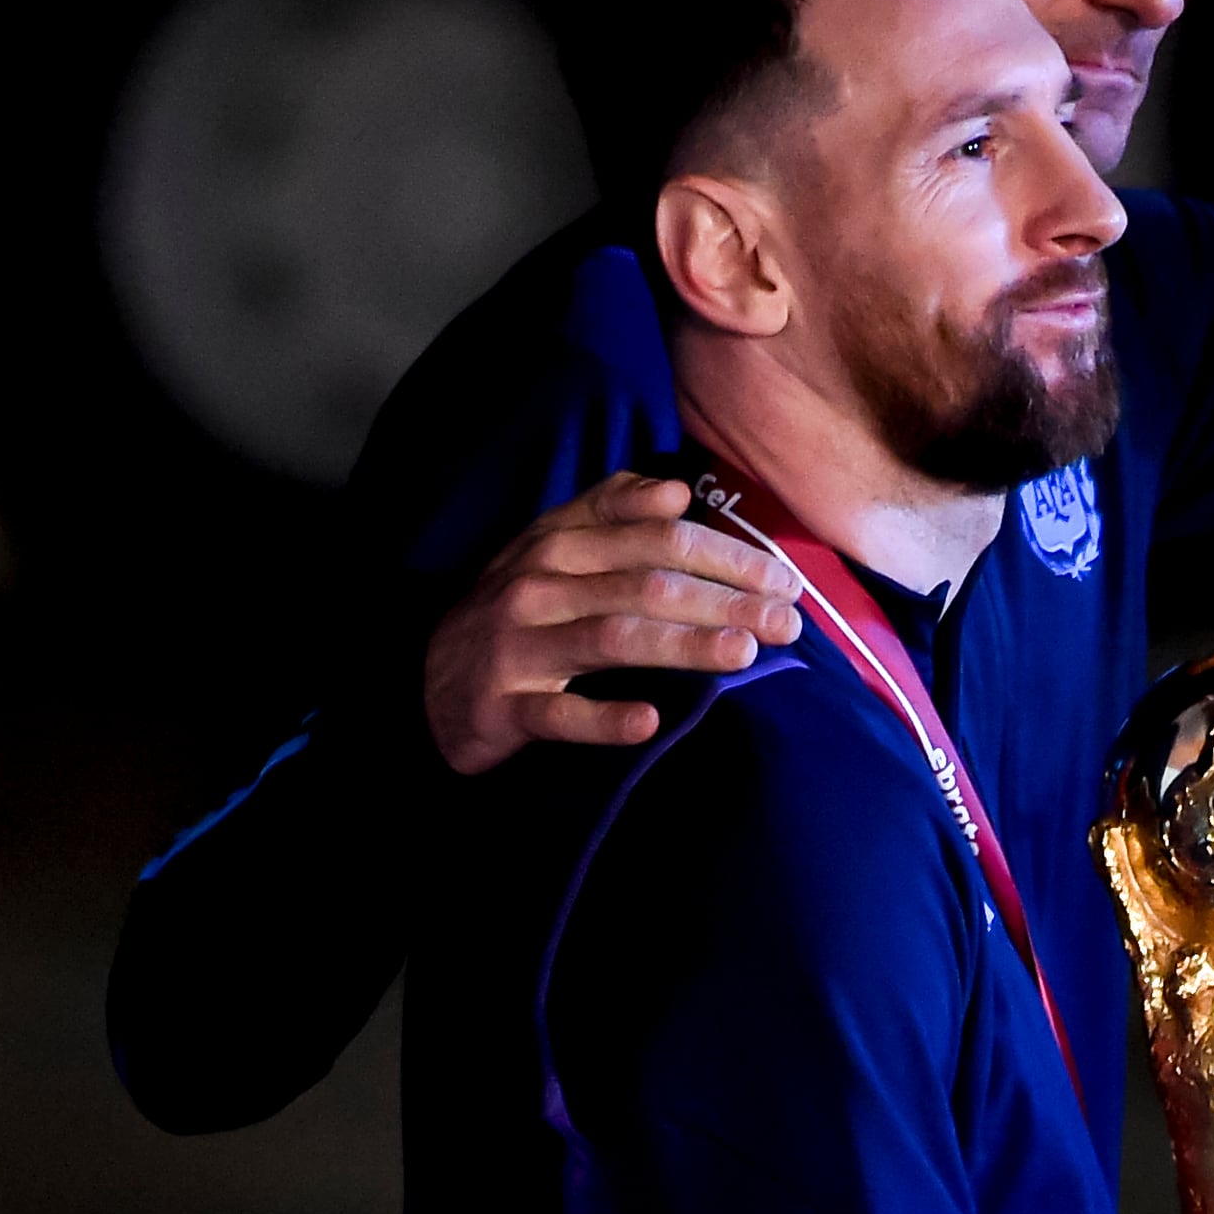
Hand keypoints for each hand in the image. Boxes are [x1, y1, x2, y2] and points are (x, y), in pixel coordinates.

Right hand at [421, 471, 802, 773]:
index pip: (656, 538)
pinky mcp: (501, 707)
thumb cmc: (512, 614)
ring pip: (611, 638)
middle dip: (725, 600)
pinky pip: (557, 714)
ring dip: (683, 644)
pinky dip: (602, 718)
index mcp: (558, 543)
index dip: (725, 554)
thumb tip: (675, 491)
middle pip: (646, 585)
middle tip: (788, 623)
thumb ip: (608, 513)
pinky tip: (649, 722)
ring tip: (743, 652)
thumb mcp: (549, 550)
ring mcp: (518, 647)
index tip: (783, 578)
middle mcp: (539, 586)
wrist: (425, 684)